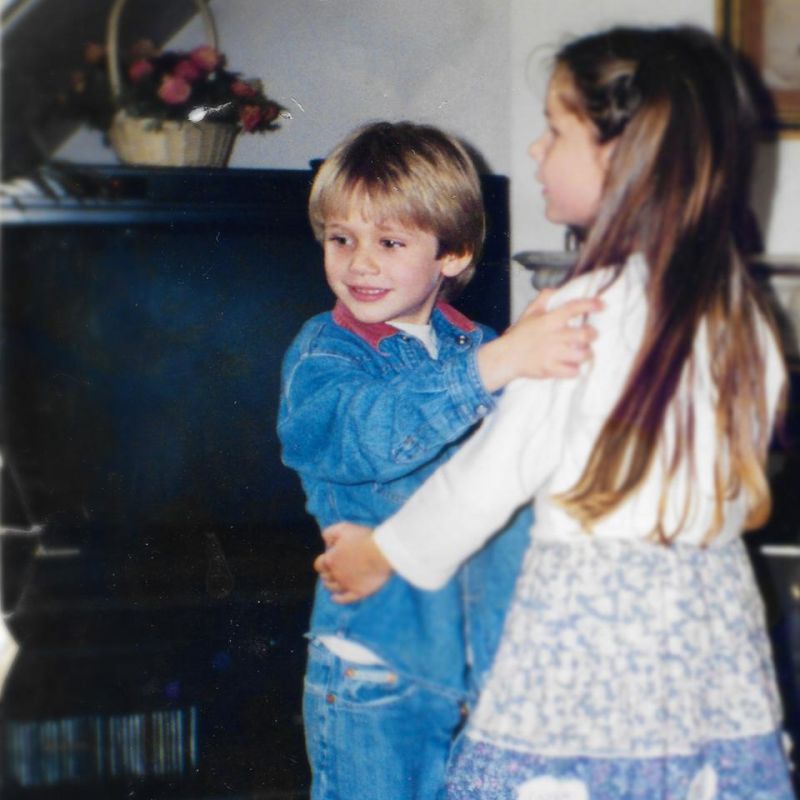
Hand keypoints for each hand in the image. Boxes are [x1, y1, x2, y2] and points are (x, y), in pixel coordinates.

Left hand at [314, 522, 392, 602]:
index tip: (329, 558)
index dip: (323, 561)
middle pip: (325, 576)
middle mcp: (335, 574)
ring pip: (333, 587)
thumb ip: (329, 533)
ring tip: (332, 583)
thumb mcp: (343, 528)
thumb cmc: (363, 538)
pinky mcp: (358, 592)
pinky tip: (335, 598)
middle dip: (327, 573)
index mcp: (331, 559)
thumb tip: (325, 541)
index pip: (319, 564)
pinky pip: (345, 599)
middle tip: (332, 570)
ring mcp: (346, 584)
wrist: (382, 553)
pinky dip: (338, 599)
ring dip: (330, 585)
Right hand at [477, 292, 601, 390]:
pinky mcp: (551, 370)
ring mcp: (552, 355)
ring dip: (586, 353)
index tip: (602, 305)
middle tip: (590, 335)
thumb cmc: (520, 335)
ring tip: (582, 351)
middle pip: (584, 334)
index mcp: (548, 321)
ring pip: (583, 354)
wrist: (506, 357)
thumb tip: (558, 289)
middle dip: (592, 334)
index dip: (590, 305)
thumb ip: (543, 298)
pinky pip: (574, 371)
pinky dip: (575, 369)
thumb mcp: (530, 313)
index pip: (573, 308)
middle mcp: (553, 337)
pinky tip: (571, 365)